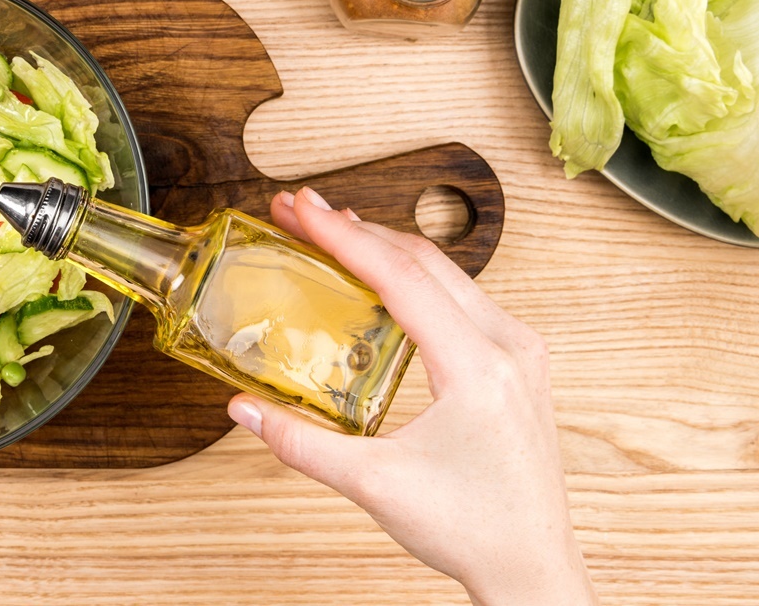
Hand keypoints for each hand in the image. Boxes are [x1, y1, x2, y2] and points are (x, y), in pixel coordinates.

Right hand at [226, 187, 595, 605]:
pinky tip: (384, 281)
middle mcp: (510, 348)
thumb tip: (245, 410)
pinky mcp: (521, 366)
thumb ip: (301, 443)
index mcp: (478, 367)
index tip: (301, 208)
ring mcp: (522, 354)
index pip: (399, 277)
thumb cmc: (473, 531)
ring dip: (387, 248)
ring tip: (334, 234)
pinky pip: (464, 298)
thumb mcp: (373, 485)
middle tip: (302, 210)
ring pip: (448, 273)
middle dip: (356, 228)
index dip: (341, 236)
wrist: (532, 571)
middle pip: (424, 260)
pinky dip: (417, 278)